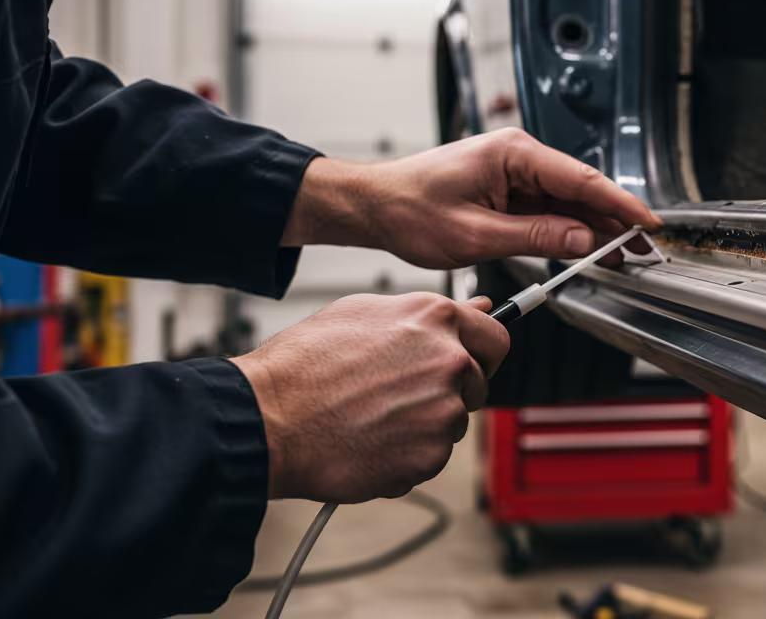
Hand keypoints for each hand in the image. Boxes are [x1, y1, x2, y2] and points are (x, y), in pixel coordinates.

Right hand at [229, 292, 507, 502]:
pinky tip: (369, 441)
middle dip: (450, 391)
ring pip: (452, 421)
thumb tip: (478, 310)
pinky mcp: (431, 455)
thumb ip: (428, 314)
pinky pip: (431, 456)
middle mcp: (449, 362)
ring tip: (372, 417)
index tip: (475, 364)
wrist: (268, 421)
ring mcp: (443, 411)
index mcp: (435, 319)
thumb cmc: (304, 367)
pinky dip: (408, 455)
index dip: (484, 353)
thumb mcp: (362, 314)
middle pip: (477, 384)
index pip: (496, 337)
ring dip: (425, 424)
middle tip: (401, 397)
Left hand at [282, 128, 660, 266]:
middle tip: (644, 250)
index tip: (648, 223)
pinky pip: (548, 208)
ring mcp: (513, 172)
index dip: (620, 204)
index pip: (581, 178)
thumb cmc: (409, 210)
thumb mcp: (476, 235)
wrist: (373, 206)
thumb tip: (583, 241)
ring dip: (593, 228)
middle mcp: (518, 155)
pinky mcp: (507, 188)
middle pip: (581, 189)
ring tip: (622, 256)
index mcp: (513, 153)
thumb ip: (536, 237)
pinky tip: (586, 249)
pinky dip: (568, 229)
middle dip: (613, 221)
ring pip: (568, 201)